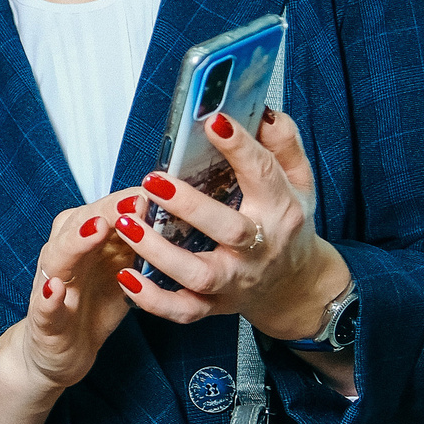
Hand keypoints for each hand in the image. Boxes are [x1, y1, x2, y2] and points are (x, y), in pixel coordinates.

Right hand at [0, 191, 141, 423]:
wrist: (59, 352)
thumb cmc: (91, 304)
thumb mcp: (120, 270)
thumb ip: (138, 244)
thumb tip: (175, 214)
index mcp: (84, 243)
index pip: (103, 212)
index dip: (127, 201)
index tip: (156, 188)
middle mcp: (64, 257)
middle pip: (80, 225)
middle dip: (107, 211)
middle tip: (135, 201)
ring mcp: (49, 286)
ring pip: (58, 257)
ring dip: (76, 241)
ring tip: (97, 228)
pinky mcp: (44, 322)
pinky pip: (43, 308)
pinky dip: (48, 297)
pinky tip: (55, 289)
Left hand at [112, 109, 354, 372]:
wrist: (295, 286)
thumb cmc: (287, 225)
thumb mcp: (298, 182)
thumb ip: (284, 145)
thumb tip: (267, 112)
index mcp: (280, 210)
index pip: (262, 174)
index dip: (240, 146)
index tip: (213, 121)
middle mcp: (258, 248)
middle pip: (227, 230)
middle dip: (188, 205)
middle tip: (152, 179)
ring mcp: (234, 281)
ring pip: (198, 273)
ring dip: (159, 252)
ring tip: (126, 223)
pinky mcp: (213, 305)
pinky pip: (181, 310)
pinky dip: (152, 300)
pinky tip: (125, 276)